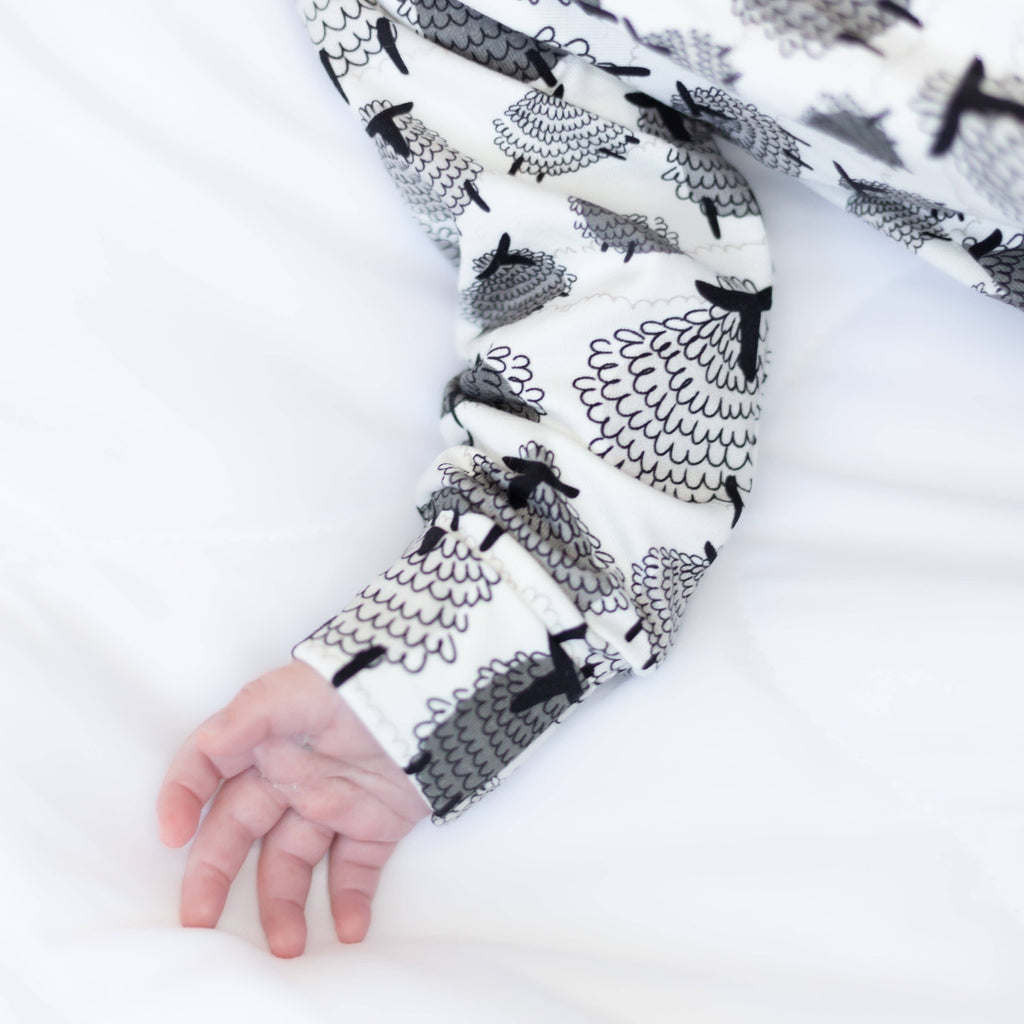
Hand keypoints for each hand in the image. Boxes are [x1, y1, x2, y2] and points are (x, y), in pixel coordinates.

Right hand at [156, 659, 431, 956]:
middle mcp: (290, 776)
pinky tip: (349, 929)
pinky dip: (350, 903)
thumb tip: (209, 746)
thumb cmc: (363, 682)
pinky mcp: (375, 824)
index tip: (172, 835)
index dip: (183, 797)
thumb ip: (251, 715)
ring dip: (284, 905)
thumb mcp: (303, 689)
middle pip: (238, 831)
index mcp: (265, 738)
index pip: (208, 767)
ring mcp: (332, 802)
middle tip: (199, 920)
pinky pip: (355, 870)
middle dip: (213, 876)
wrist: (439, 694)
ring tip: (287, 946)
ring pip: (293, 863)